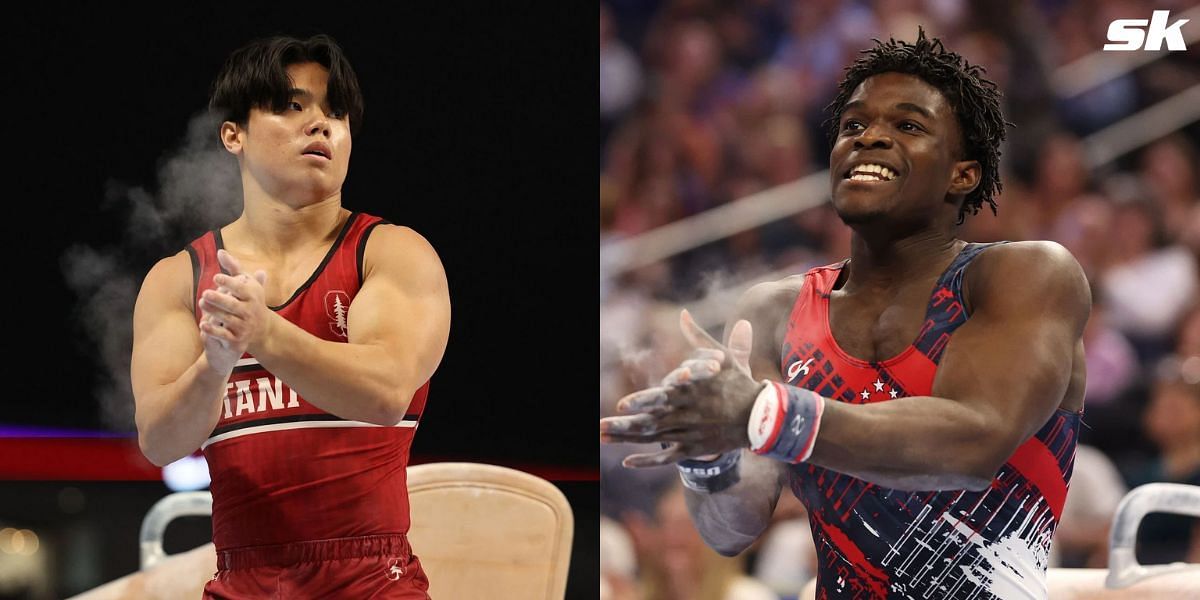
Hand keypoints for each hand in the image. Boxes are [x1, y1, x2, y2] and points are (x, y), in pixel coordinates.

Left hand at [198, 249, 271, 365]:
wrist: (262, 329)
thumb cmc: (249, 300)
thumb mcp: (246, 283)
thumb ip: (233, 267)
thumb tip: (220, 251)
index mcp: (253, 295)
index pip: (241, 289)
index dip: (229, 283)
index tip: (216, 277)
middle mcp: (251, 311)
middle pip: (233, 305)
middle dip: (220, 299)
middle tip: (205, 293)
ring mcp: (245, 325)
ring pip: (227, 319)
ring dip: (214, 312)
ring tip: (201, 303)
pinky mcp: (238, 339)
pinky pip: (224, 335)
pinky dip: (213, 331)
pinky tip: (202, 324)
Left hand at [600, 309, 763, 466]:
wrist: (762, 418)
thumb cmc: (739, 383)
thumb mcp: (722, 357)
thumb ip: (698, 337)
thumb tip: (683, 313)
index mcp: (692, 392)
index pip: (663, 398)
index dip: (642, 402)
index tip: (622, 406)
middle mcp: (687, 415)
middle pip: (650, 423)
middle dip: (623, 426)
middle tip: (600, 427)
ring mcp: (690, 434)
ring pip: (653, 439)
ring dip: (627, 440)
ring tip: (602, 437)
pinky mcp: (694, 448)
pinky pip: (668, 457)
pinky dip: (648, 460)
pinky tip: (627, 461)